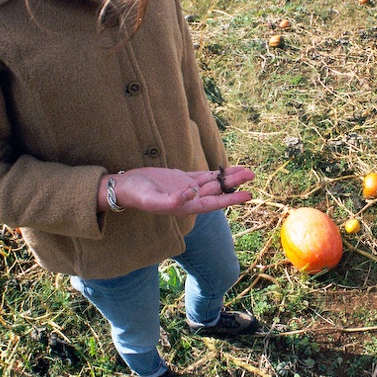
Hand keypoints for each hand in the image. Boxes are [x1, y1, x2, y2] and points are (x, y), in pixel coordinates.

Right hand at [105, 166, 254, 215]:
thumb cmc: (136, 194)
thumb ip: (172, 200)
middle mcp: (189, 198)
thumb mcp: (152, 199)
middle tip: (252, 175)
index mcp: (186, 206)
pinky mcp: (181, 178)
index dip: (231, 199)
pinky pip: (203, 175)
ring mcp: (186, 188)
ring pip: (213, 182)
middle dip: (234, 183)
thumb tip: (192, 193)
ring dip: (228, 177)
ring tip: (246, 171)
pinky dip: (215, 173)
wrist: (124, 187)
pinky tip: (225, 170)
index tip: (248, 195)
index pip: (214, 202)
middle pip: (217, 190)